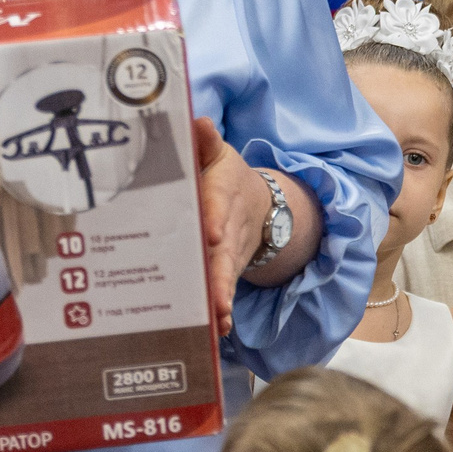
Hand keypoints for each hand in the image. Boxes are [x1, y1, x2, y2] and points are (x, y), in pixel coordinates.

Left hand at [192, 118, 266, 335]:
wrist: (257, 206)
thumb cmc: (224, 179)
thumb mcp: (218, 155)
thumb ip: (205, 142)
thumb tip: (196, 121)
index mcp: (221, 196)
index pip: (218, 207)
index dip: (215, 220)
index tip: (212, 234)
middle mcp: (227, 230)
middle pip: (224, 253)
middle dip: (220, 274)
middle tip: (215, 296)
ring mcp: (228, 255)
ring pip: (225, 278)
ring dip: (222, 298)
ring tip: (218, 318)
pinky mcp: (224, 273)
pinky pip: (223, 292)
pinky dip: (221, 311)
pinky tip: (216, 330)